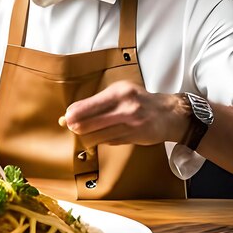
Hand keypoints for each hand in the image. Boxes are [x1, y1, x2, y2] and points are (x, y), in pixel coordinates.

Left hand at [62, 81, 187, 147]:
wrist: (167, 113)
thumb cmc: (139, 99)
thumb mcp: (119, 91)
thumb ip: (97, 101)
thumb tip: (72, 113)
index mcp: (119, 93)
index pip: (88, 106)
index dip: (73, 115)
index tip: (66, 117)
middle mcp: (125, 109)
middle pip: (89, 124)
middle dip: (76, 127)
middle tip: (71, 126)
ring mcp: (130, 125)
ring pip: (96, 136)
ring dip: (87, 136)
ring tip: (85, 132)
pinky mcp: (133, 138)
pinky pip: (108, 141)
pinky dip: (101, 139)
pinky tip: (101, 135)